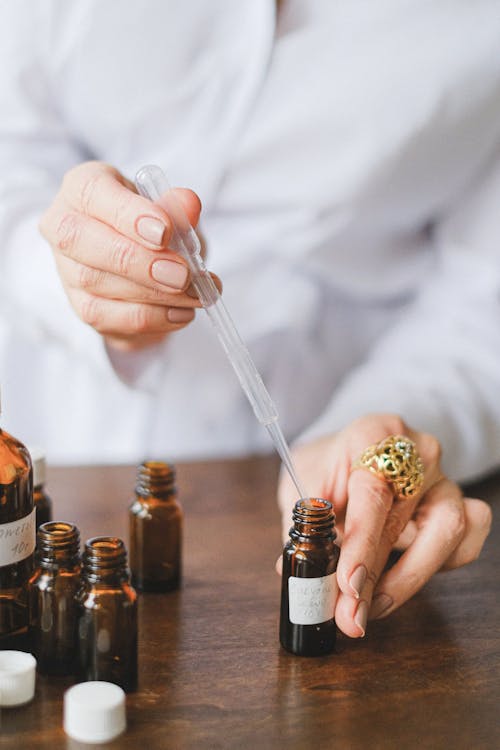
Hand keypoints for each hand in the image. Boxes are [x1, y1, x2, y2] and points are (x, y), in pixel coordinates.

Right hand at [39, 161, 220, 350]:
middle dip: (139, 262)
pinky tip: (181, 313)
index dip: (128, 213)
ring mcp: (67, 269)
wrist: (146, 265)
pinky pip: (106, 317)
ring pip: (95, 283)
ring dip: (153, 295)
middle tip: (183, 275)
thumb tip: (189, 204)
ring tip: (196, 295)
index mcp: (82, 187)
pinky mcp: (80, 306)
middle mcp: (63, 225)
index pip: (92, 192)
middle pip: (82, 241)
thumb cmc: (153, 227)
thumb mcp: (170, 210)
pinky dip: (150, 318)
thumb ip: (179, 207)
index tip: (165, 232)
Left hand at [277, 414, 491, 637]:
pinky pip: (466, 541)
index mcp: (373, 433)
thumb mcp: (304, 488)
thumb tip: (292, 572)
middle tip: (351, 616)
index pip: (371, 492)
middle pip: (405, 516)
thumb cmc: (326, 469)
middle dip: (376, 576)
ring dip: (410, 578)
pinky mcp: (461, 502)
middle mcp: (417, 450)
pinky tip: (402, 579)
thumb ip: (303, 528)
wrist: (347, 454)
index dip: (360, 543)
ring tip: (371, 607)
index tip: (348, 584)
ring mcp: (444, 476)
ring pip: (448, 530)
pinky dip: (440, 568)